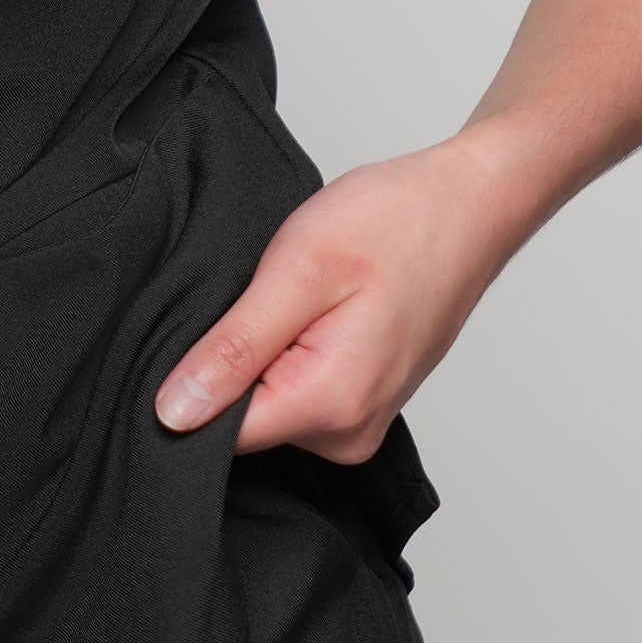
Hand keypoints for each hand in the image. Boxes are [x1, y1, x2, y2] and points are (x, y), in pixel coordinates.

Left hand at [153, 136, 521, 457]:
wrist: (467, 206)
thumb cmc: (395, 224)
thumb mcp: (296, 272)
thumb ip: (234, 349)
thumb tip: (174, 412)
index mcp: (331, 408)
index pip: (217, 436)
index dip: (188, 386)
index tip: (204, 329)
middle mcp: (348, 433)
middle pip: (240, 424)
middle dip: (229, 363)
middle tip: (259, 298)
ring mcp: (359, 421)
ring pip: (266, 405)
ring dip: (259, 355)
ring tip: (292, 299)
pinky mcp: (360, 402)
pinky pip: (295, 393)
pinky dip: (286, 354)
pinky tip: (308, 310)